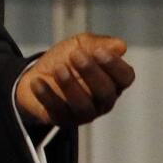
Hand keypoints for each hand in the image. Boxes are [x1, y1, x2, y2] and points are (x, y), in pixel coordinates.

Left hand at [16, 33, 134, 126]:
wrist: (37, 73)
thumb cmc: (66, 59)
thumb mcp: (80, 44)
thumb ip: (98, 44)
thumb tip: (120, 46)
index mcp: (112, 81)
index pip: (125, 77)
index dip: (114, 65)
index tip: (98, 51)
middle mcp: (102, 100)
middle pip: (106, 92)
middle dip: (91, 73)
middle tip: (75, 55)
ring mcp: (84, 113)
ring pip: (84, 107)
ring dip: (71, 86)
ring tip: (58, 68)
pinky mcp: (62, 119)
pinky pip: (57, 111)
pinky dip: (46, 95)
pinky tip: (37, 81)